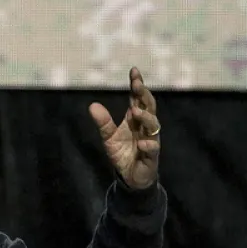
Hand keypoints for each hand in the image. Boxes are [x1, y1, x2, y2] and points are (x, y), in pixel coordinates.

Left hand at [89, 67, 160, 190]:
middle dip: (144, 95)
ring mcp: (151, 140)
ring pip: (153, 126)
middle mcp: (146, 127)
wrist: (130, 176)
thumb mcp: (109, 137)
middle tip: (137, 85)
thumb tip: (92, 105)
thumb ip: (103, 122)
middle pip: (149, 107)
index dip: (137, 85)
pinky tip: (142, 143)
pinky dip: (148, 145)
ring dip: (146, 118)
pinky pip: (153, 149)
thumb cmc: (122, 153)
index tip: (134, 71)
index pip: (138, 98)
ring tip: (135, 111)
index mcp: (136, 119)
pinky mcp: (152, 157)